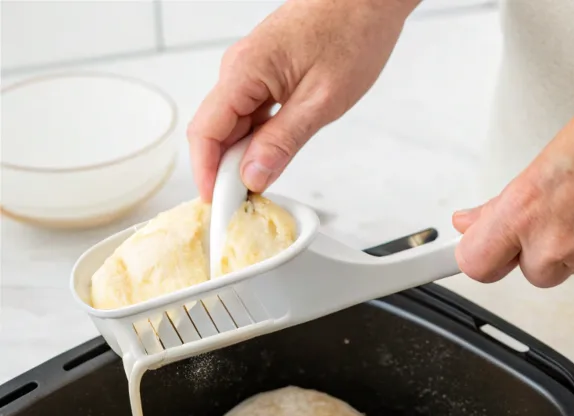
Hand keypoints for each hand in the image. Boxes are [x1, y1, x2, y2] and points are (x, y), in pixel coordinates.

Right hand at [187, 0, 415, 200]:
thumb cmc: (352, 34)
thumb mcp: (322, 100)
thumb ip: (284, 140)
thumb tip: (253, 175)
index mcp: (244, 71)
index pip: (206, 132)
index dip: (207, 174)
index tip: (218, 207)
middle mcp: (239, 68)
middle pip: (215, 130)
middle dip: (224, 171)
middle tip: (244, 208)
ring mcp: (252, 69)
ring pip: (233, 123)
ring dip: (241, 156)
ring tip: (258, 189)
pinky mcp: (267, 71)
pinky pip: (250, 111)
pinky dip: (256, 138)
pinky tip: (270, 157)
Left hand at [452, 102, 573, 287]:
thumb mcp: (535, 169)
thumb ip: (497, 208)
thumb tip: (468, 223)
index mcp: (522, 210)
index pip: (475, 262)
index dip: (478, 258)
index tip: (466, 257)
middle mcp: (549, 239)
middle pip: (528, 272)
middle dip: (537, 253)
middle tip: (552, 219)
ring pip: (562, 272)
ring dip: (568, 252)